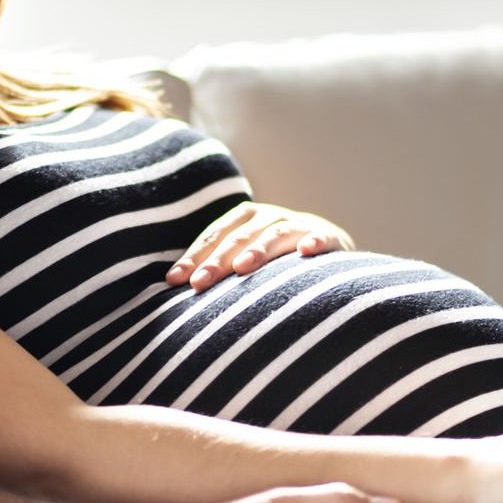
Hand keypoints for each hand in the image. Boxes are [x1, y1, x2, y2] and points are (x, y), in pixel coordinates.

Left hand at [166, 202, 354, 291]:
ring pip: (276, 235)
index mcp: (246, 219)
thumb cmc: (276, 260)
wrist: (331, 249)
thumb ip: (218, 268)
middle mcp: (271, 217)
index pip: (215, 235)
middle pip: (240, 236)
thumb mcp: (246, 257)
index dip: (195, 256)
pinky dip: (314, 242)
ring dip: (259, 250)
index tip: (175, 280)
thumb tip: (172, 285)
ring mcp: (301, 225)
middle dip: (218, 260)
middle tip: (200, 283)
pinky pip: (322, 238)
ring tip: (243, 268)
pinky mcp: (330, 237)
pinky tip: (306, 251)